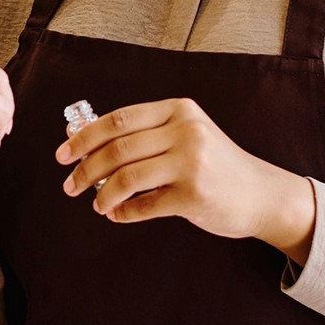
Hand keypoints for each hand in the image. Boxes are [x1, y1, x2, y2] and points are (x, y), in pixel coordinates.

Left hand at [56, 98, 315, 261]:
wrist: (262, 194)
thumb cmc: (214, 165)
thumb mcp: (182, 136)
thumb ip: (138, 135)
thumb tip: (78, 136)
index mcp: (178, 110)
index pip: (119, 119)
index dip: (85, 136)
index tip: (63, 153)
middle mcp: (186, 130)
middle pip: (118, 148)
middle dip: (85, 168)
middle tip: (70, 185)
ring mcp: (192, 162)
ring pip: (127, 176)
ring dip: (102, 194)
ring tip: (96, 205)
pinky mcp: (195, 194)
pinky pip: (145, 205)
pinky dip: (125, 212)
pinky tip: (118, 215)